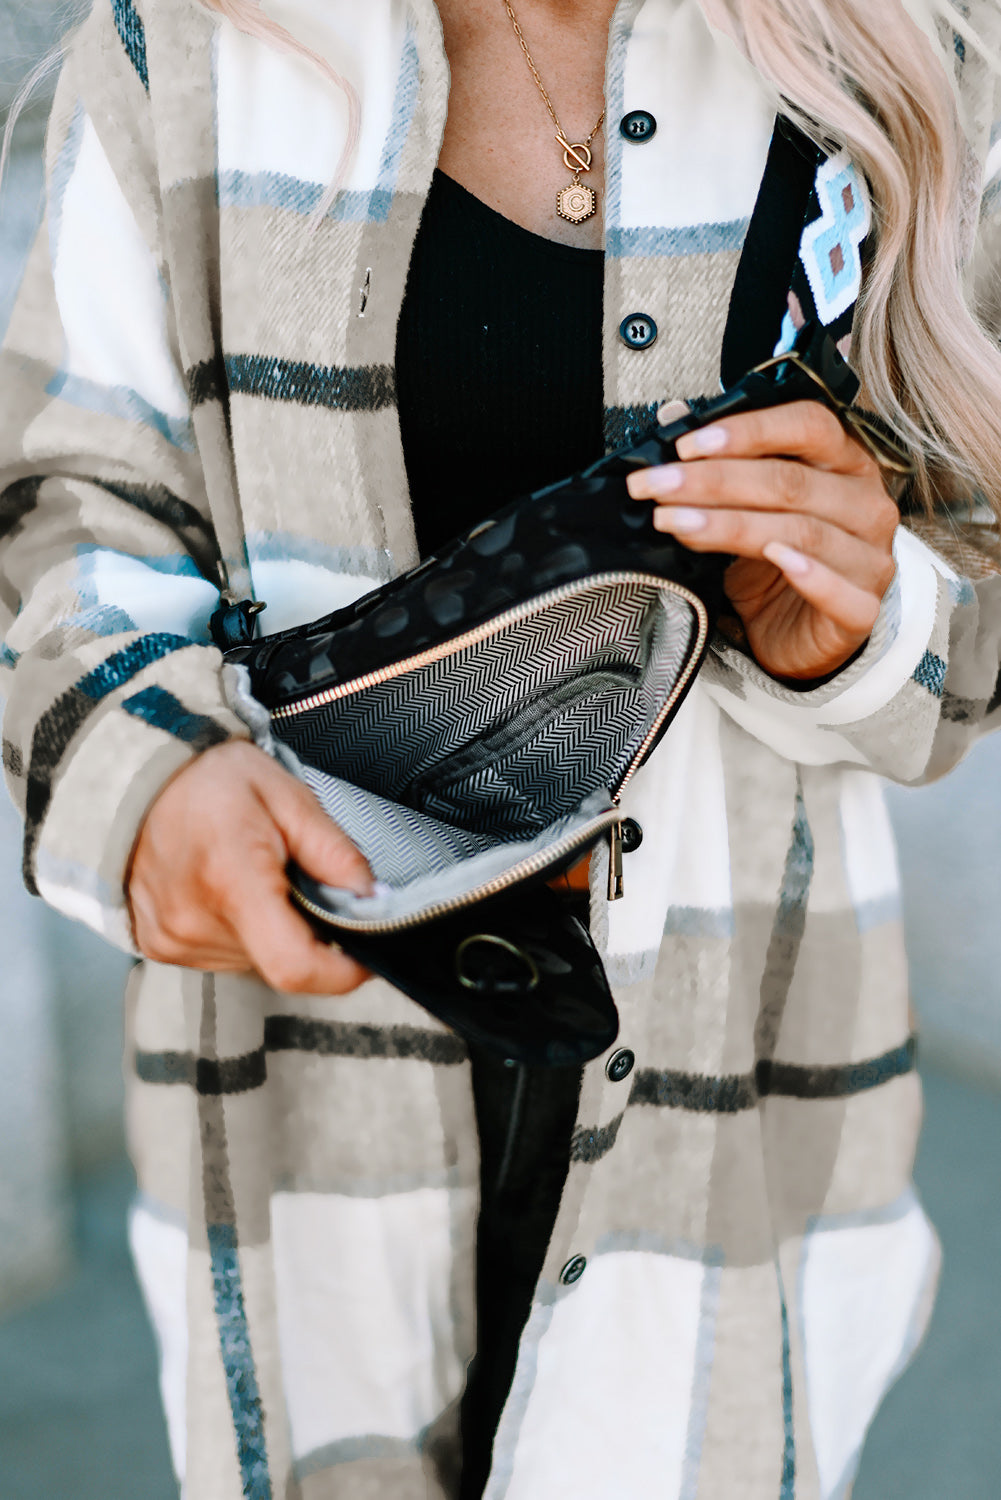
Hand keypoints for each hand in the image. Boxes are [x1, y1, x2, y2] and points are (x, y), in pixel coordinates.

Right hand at [127, 740, 372, 992]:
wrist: (134, 778)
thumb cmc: (211, 780)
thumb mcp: (287, 796)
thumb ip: (334, 851)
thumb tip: (370, 898)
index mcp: (231, 880)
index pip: (295, 965)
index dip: (341, 972)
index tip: (363, 954)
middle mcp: (195, 921)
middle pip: (280, 962)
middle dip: (307, 932)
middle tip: (297, 880)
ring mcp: (173, 940)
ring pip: (255, 962)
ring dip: (272, 931)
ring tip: (255, 877)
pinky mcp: (160, 947)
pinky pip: (222, 956)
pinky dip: (240, 931)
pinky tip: (227, 889)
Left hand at [626, 400, 899, 680]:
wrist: (796, 636)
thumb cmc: (773, 566)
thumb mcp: (743, 509)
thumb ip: (718, 463)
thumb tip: (673, 417)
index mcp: (844, 463)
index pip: (808, 426)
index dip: (748, 431)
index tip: (687, 446)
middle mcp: (865, 504)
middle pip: (792, 481)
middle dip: (715, 481)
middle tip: (660, 487)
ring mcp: (870, 557)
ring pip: (804, 532)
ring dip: (732, 525)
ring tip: (678, 524)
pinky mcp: (864, 608)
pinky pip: (841, 590)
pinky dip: (809, 574)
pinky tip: (775, 558)